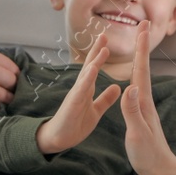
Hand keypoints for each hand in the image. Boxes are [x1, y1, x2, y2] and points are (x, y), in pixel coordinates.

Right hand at [35, 32, 122, 154]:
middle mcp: (81, 89)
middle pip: (90, 66)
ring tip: (103, 47)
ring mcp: (76, 96)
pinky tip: (93, 69)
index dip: (101, 55)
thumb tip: (117, 87)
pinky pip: (81, 90)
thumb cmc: (74, 125)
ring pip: (86, 75)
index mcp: (87, 90)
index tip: (108, 41)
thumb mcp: (95, 112)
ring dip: (94, 61)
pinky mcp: (73, 105)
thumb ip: (105, 99)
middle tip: (104, 33)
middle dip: (97, 50)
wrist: (58, 141)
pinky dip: (87, 79)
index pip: (95, 68)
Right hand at [119, 21, 175, 174]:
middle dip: (142, 46)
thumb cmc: (148, 155)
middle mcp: (145, 100)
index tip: (143, 27)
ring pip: (141, 77)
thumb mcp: (137, 133)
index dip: (141, 48)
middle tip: (144, 25)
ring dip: (139, 59)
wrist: (162, 171)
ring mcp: (144, 107)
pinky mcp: (142, 115)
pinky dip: (135, 77)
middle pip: (143, 68)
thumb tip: (130, 87)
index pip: (141, 70)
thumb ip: (132, 111)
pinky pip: (137, 89)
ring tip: (138, 44)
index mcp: (143, 102)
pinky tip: (133, 78)